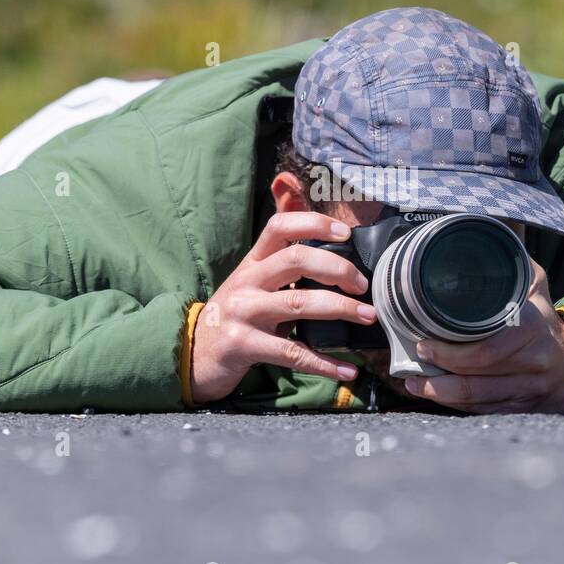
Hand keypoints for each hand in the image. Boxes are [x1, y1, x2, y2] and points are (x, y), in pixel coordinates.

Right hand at [189, 212, 375, 403]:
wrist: (195, 353)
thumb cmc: (235, 314)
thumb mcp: (252, 279)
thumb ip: (279, 251)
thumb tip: (294, 194)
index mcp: (252, 262)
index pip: (279, 227)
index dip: (314, 224)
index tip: (345, 233)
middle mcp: (246, 282)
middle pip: (295, 260)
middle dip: (337, 269)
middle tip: (363, 285)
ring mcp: (243, 313)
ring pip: (298, 303)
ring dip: (341, 309)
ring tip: (368, 316)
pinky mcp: (243, 345)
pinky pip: (291, 353)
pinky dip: (324, 363)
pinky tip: (347, 369)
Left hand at [402, 259, 563, 413]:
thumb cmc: (543, 318)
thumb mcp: (533, 283)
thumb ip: (509, 258)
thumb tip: (483, 224)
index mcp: (532, 328)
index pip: (485, 348)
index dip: (450, 351)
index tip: (423, 343)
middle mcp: (533, 362)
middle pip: (476, 378)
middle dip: (438, 374)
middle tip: (413, 362)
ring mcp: (529, 389)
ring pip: (477, 400)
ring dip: (439, 394)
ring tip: (413, 383)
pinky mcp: (524, 408)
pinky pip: (484, 410)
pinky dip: (457, 406)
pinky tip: (436, 396)